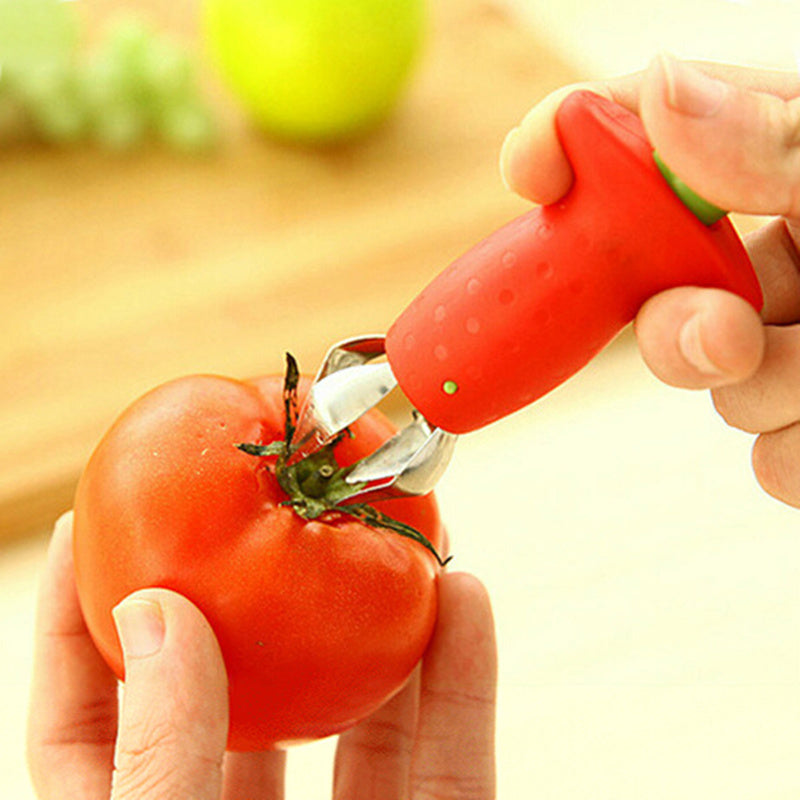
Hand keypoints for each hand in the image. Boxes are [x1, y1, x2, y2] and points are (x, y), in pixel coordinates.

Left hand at [27, 513, 496, 799]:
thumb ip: (161, 755)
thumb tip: (156, 616)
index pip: (88, 725)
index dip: (76, 624)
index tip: (88, 524)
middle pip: (241, 696)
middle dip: (262, 598)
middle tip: (274, 505)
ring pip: (361, 721)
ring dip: (387, 622)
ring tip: (398, 531)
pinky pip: (453, 761)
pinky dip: (466, 682)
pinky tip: (467, 600)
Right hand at [500, 54, 799, 506]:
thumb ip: (777, 144)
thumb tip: (659, 90)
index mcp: (785, 174)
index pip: (649, 135)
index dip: (575, 143)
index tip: (533, 173)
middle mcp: (782, 257)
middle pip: (654, 283)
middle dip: (676, 326)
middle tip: (716, 333)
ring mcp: (789, 348)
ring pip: (714, 388)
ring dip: (764, 394)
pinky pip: (765, 463)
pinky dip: (794, 460)